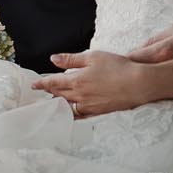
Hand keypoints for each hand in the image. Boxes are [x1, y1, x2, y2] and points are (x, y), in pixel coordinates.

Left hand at [29, 50, 157, 115]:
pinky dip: (73, 114)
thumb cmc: (117, 67)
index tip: (34, 85)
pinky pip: (81, 115)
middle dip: (50, 93)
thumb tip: (53, 59)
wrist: (139, 84)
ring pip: (68, 106)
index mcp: (76, 81)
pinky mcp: (99, 112)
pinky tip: (72, 113)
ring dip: (60, 104)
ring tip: (54, 102)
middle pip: (59, 95)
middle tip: (42, 92)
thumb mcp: (92, 57)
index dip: (42, 84)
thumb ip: (71, 59)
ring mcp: (89, 106)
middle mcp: (79, 96)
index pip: (53, 83)